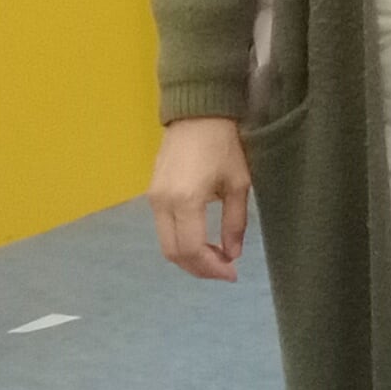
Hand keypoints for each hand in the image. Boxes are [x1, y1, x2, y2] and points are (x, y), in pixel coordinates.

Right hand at [149, 116, 252, 281]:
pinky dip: (181, 242)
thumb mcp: (238, 185)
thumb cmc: (223, 146)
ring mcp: (153, 198)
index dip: (210, 268)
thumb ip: (235, 222)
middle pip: (174, 252)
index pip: (191, 249)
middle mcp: (163, 203)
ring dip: (190, 257)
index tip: (232, 273)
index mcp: (185, 200)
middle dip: (199, 268)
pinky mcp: (152, 194)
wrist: (197, 116)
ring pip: (166, 243)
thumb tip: (233, 254)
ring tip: (217, 258)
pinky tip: (202, 241)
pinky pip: (163, 229)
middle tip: (225, 270)